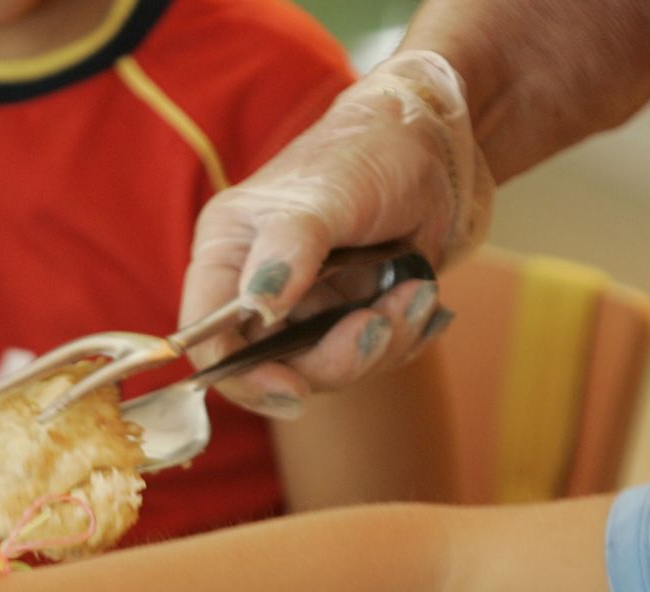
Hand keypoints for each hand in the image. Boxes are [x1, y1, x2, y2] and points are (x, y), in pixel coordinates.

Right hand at [179, 50, 491, 415]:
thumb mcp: (325, 196)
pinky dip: (405, 335)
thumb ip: (288, 251)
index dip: (244, 378)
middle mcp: (263, 285)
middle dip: (336, 359)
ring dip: (384, 342)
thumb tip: (257, 307)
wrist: (441, 142)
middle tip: (378, 323)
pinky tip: (423, 295)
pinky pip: (373, 356)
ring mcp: (311, 303)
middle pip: (276, 368)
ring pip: (332, 368)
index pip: (208, 340)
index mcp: (230, 253)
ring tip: (416, 291)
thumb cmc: (371, 150)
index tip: (294, 390)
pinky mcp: (355, 310)